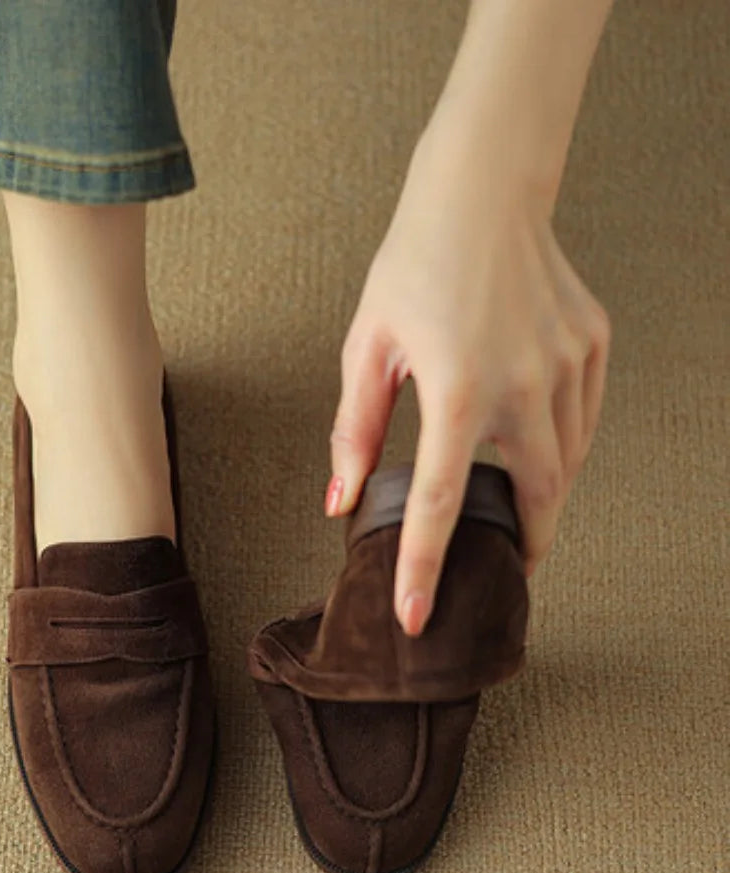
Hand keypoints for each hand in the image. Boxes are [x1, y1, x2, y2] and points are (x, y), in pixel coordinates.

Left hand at [326, 119, 610, 635]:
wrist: (481, 192)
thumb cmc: (415, 263)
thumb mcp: (368, 347)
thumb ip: (354, 430)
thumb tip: (342, 498)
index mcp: (458, 391)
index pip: (440, 505)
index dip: (426, 569)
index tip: (417, 617)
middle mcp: (525, 384)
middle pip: (534, 500)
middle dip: (522, 546)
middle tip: (501, 570)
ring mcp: (569, 364)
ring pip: (570, 462)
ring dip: (543, 497)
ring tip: (516, 513)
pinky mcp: (593, 344)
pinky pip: (585, 417)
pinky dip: (565, 446)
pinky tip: (539, 447)